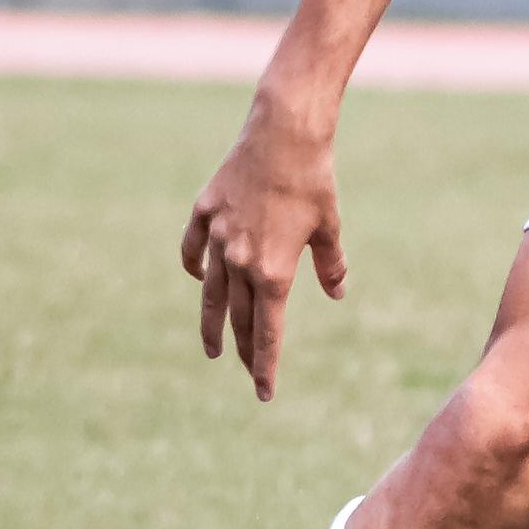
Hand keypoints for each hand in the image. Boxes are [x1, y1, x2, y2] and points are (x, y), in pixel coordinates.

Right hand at [182, 104, 347, 401]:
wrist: (283, 134)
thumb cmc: (315, 181)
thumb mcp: (330, 227)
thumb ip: (330, 265)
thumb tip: (336, 294)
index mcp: (273, 271)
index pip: (268, 333)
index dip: (266, 365)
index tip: (265, 393)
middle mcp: (240, 261)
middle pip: (237, 318)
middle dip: (243, 350)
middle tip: (246, 372)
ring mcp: (217, 237)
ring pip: (210, 292)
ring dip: (211, 324)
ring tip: (212, 348)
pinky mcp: (204, 212)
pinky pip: (192, 250)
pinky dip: (194, 268)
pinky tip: (199, 279)